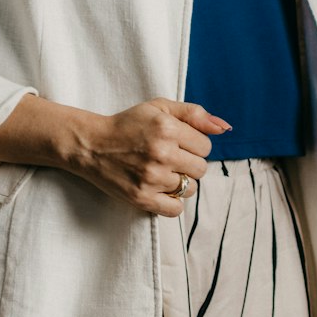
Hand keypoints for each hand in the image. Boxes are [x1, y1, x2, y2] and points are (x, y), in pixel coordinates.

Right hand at [69, 98, 231, 216]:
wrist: (91, 145)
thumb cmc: (128, 124)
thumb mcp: (159, 108)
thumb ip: (194, 114)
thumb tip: (225, 128)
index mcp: (167, 128)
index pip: (206, 146)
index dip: (194, 144)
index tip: (178, 143)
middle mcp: (161, 153)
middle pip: (201, 168)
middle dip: (189, 163)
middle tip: (170, 157)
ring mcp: (151, 178)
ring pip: (190, 189)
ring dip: (181, 182)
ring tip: (163, 172)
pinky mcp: (141, 198)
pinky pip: (176, 209)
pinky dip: (172, 201)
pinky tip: (161, 189)